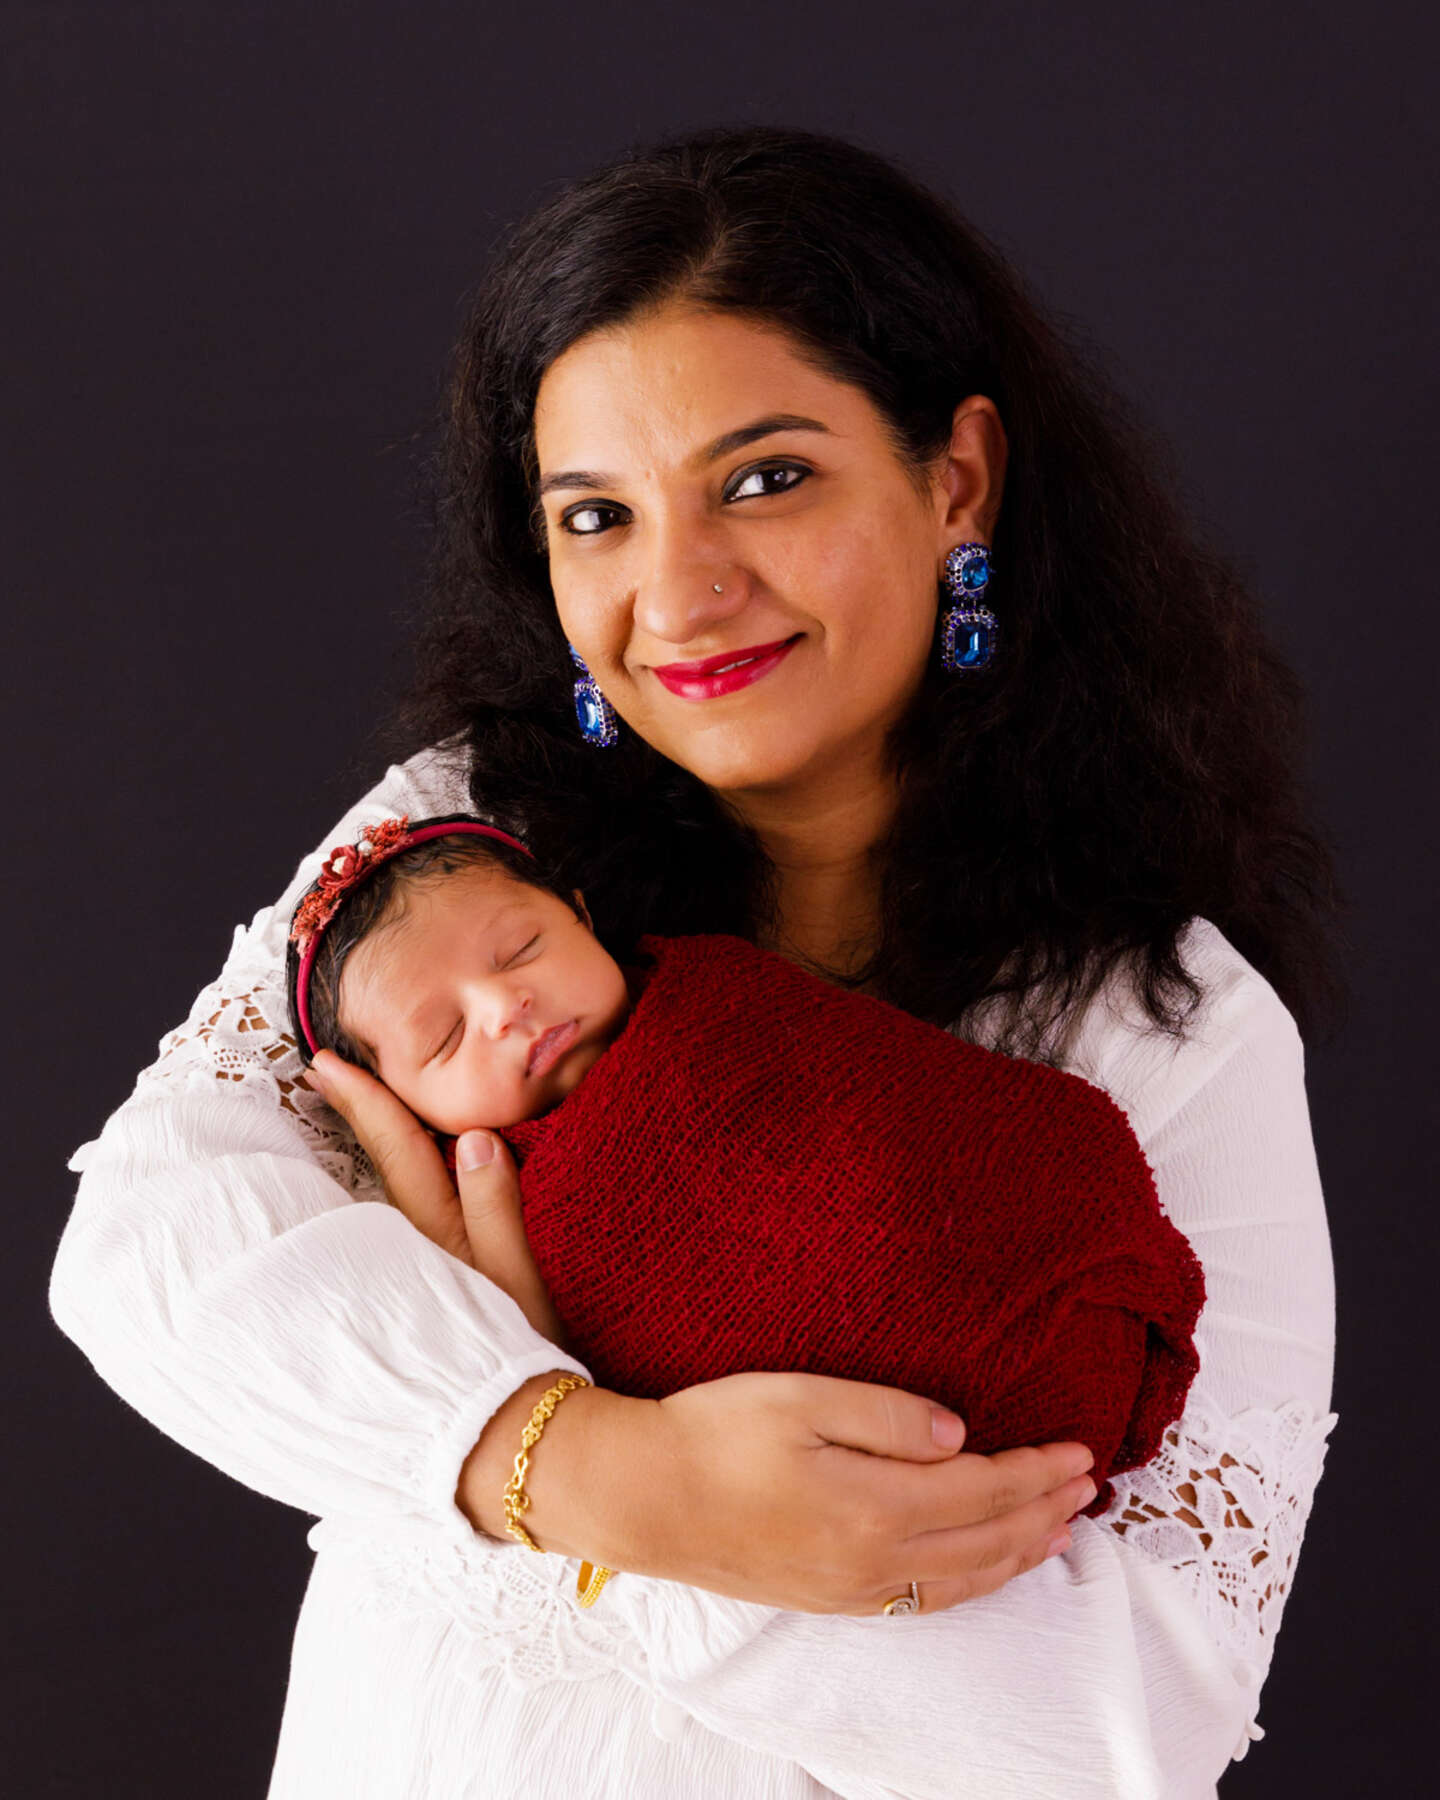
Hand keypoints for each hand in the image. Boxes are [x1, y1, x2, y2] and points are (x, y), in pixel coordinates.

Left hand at [306, 1050, 568, 1347]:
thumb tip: (473, 1137)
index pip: (398, 1151)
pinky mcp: (409, 1304)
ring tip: (338, 1118)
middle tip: (318, 1074)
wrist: (511, 1439)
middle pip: (380, 1169)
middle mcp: (409, 1252)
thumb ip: (496, 1207)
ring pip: (377, 1200)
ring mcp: (404, 1280)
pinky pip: (384, 1234)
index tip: (327, 1063)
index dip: (365, 1102)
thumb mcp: (520, 1279)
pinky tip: (369, 1197)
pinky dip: (374, 1199)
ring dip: (362, 1155)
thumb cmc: (522, 1356)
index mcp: (435, 1236)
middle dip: (351, 1117)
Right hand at [635, 1370, 1095, 1615]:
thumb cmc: (716, 1434)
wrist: (645, 1497)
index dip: (1037, 1471)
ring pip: (964, 1579)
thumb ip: (885, 1414)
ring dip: (1020, 1553)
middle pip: (986, 1540)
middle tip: (1087, 1485)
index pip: (983, 1488)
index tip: (1079, 1451)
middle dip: (1045, 1512)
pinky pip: (926, 1600)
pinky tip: (984, 1567)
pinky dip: (973, 1583)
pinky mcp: (832, 1598)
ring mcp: (854, 1588)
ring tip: (1059, 1531)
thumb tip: (957, 1433)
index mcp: (874, 1503)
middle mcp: (874, 1558)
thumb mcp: (801, 1398)